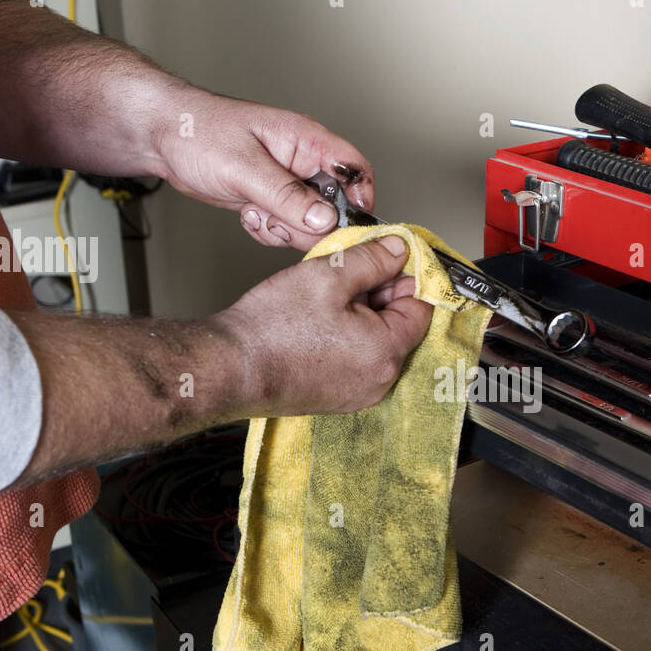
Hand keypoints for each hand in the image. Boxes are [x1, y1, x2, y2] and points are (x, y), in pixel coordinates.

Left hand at [154, 86, 373, 249]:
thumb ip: (287, 195)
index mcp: (307, 140)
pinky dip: (270, 231)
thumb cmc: (199, 132)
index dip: (360, 200)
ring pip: (311, 222)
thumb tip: (325, 220)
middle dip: (312, 225)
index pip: (356, 169)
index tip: (347, 227)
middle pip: (336, 205)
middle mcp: (303, 162)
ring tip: (257, 214)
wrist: (161, 137)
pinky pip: (286, 227)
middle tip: (284, 224)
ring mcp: (288, 183)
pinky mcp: (272, 199)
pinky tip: (248, 216)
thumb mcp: (244, 167)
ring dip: (286, 229)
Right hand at [209, 237, 430, 414]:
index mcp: (386, 351)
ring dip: (363, 314)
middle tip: (352, 270)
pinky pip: (357, 361)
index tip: (391, 257)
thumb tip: (398, 250)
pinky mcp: (336, 399)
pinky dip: (348, 338)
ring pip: (377, 343)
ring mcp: (358, 395)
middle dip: (382, 294)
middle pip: (400, 326)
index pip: (421, 307)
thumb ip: (372, 259)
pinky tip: (320, 320)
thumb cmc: (273, 326)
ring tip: (330, 295)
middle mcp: (379, 381)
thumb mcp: (329, 274)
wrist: (230, 367)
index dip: (407, 275)